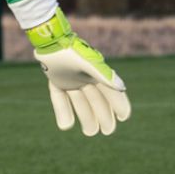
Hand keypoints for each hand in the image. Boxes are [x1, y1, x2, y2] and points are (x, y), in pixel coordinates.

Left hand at [26, 9, 130, 135]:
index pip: (111, 92)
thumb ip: (103, 75)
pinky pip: (60, 98)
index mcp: (97, 74)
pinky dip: (63, 110)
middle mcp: (86, 78)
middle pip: (97, 101)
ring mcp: (71, 80)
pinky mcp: (57, 80)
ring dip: (86, 116)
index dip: (119, 104)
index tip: (124, 117)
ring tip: (90, 133)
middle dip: (104, 116)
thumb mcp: (89, 64)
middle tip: (108, 131)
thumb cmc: (72, 50)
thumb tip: (122, 88)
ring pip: (81, 102)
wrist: (50, 40)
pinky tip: (65, 126)